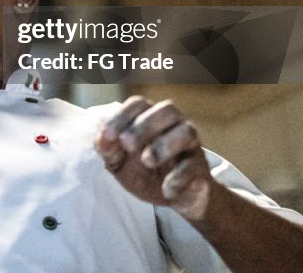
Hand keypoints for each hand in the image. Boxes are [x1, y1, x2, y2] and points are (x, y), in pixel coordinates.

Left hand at [95, 96, 212, 221]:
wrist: (176, 197)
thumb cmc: (145, 171)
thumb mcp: (120, 162)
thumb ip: (107, 149)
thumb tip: (102, 138)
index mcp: (151, 118)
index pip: (139, 104)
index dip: (122, 116)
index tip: (108, 136)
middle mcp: (174, 125)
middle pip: (167, 110)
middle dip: (144, 126)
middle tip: (127, 144)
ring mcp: (190, 146)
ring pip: (186, 132)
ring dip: (165, 145)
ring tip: (147, 161)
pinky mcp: (200, 169)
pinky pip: (194, 167)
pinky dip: (179, 177)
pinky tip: (166, 189)